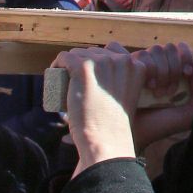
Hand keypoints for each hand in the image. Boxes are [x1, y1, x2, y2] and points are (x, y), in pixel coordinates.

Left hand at [53, 41, 192, 173]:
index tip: (94, 80)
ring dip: (71, 65)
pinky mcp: (84, 68)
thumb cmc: (117, 128)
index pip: (114, 53)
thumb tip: (114, 87)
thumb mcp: (132, 99)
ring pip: (79, 53)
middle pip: (96, 52)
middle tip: (79, 86)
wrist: (106, 140)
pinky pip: (65, 57)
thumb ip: (129, 88)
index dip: (102, 63)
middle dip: (86, 65)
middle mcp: (122, 60)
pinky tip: (56, 71)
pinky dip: (58, 63)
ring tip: (66, 80)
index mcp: (137, 67)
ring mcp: (103, 63)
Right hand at [126, 40, 192, 151]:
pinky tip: (141, 86)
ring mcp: (140, 65)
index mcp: (172, 71)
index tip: (186, 74)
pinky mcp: (125, 67)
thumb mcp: (190, 113)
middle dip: (173, 69)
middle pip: (169, 47)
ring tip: (154, 93)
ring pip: (155, 49)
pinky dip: (144, 68)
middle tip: (168, 92)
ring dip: (159, 71)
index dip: (186, 57)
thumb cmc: (161, 125)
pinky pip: (138, 55)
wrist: (136, 136)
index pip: (181, 49)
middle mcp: (156, 65)